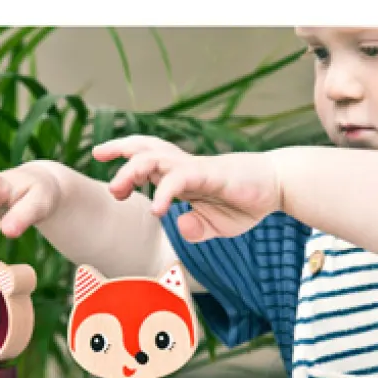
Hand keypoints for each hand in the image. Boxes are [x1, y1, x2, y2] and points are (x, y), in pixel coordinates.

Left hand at [93, 136, 281, 242]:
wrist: (279, 185)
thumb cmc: (248, 201)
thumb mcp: (218, 225)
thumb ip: (198, 229)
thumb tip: (181, 228)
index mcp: (183, 175)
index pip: (148, 158)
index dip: (124, 156)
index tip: (102, 159)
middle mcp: (185, 167)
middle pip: (145, 149)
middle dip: (119, 150)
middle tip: (97, 155)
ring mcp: (196, 168)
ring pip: (155, 158)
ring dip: (132, 171)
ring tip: (117, 189)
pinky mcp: (210, 174)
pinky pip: (180, 179)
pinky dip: (165, 193)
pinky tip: (159, 211)